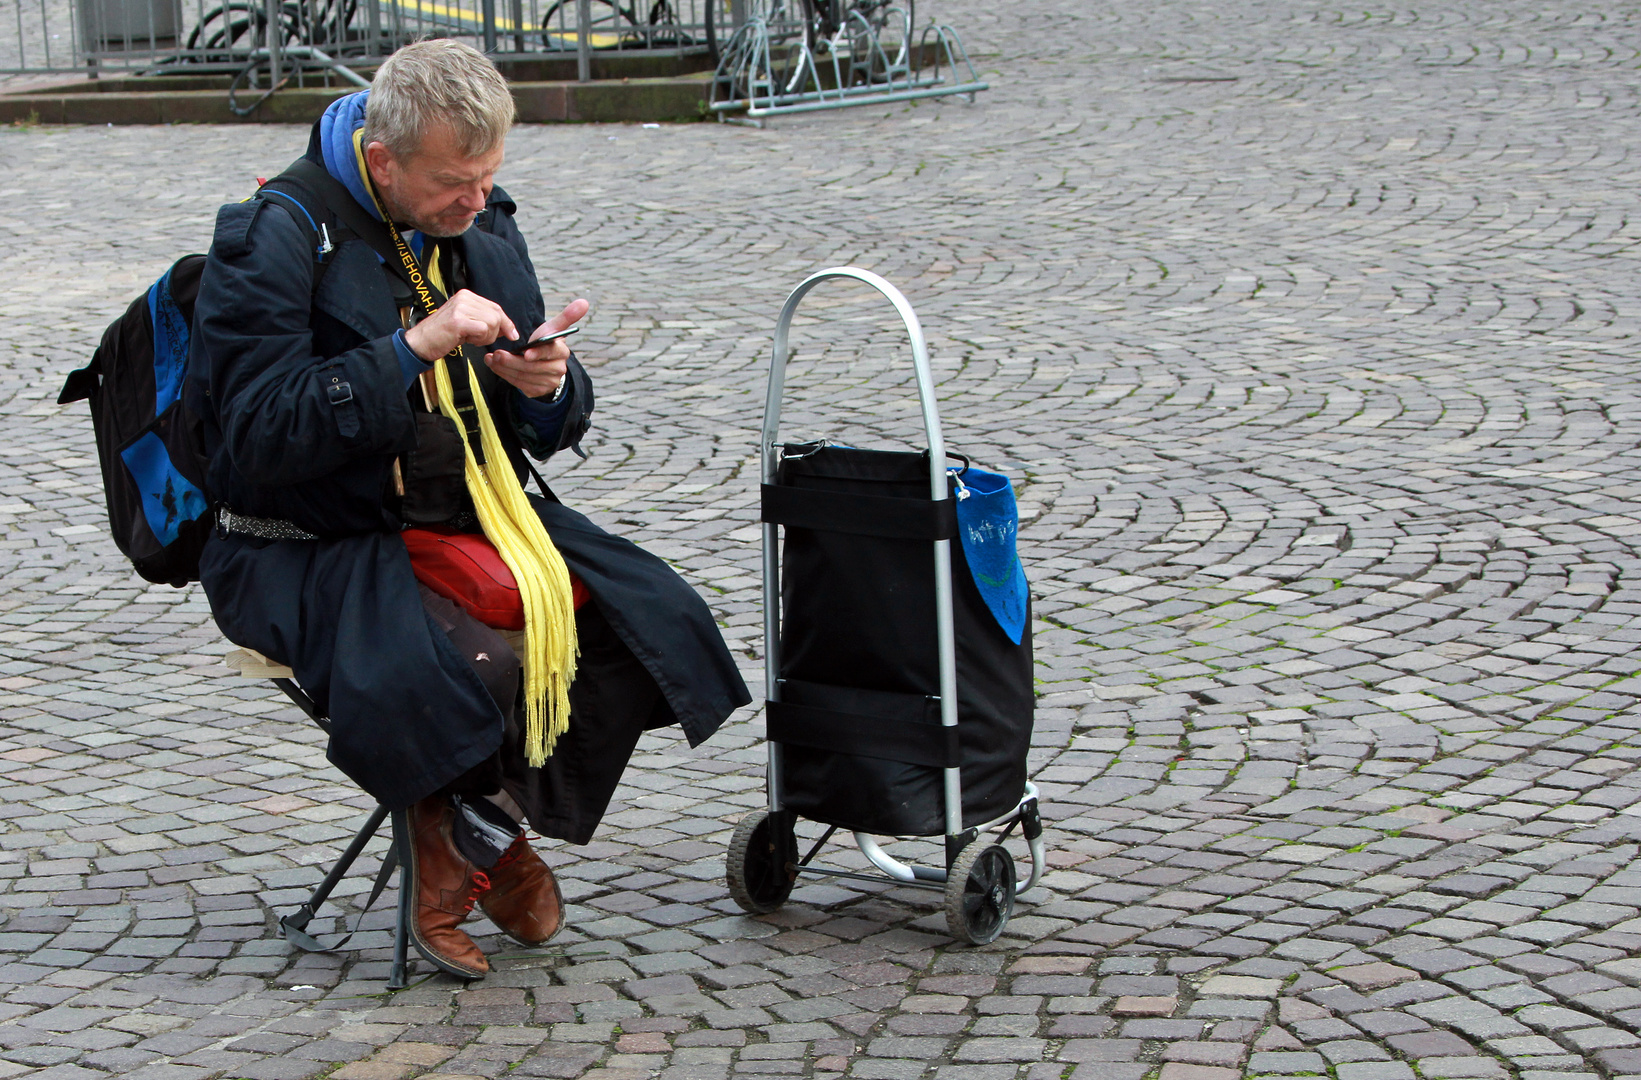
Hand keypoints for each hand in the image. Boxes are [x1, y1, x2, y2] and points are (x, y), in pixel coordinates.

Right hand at [404, 289, 518, 362]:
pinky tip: (467, 340)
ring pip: (492, 323)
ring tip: (471, 339)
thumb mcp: (465, 322)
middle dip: (495, 332)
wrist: (420, 342)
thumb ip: (483, 320)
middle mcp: (464, 298)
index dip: (507, 322)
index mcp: (466, 296)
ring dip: (486, 337)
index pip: (495, 307)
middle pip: (496, 315)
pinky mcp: (458, 320)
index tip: (512, 334)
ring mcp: (461, 308)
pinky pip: (483, 329)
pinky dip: (480, 339)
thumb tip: (507, 327)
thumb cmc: (442, 335)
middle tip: (479, 339)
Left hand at [485, 298, 589, 398]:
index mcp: (561, 352)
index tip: (525, 353)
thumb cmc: (546, 342)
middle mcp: (558, 369)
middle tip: (496, 354)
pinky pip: (519, 385)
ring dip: (505, 368)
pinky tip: (496, 366)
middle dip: (512, 361)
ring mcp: (548, 382)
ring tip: (492, 359)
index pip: (550, 352)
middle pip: (533, 367)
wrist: (544, 364)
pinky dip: (505, 375)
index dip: (538, 353)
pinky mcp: (538, 391)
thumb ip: (567, 315)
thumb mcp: (553, 329)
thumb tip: (584, 301)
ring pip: (524, 376)